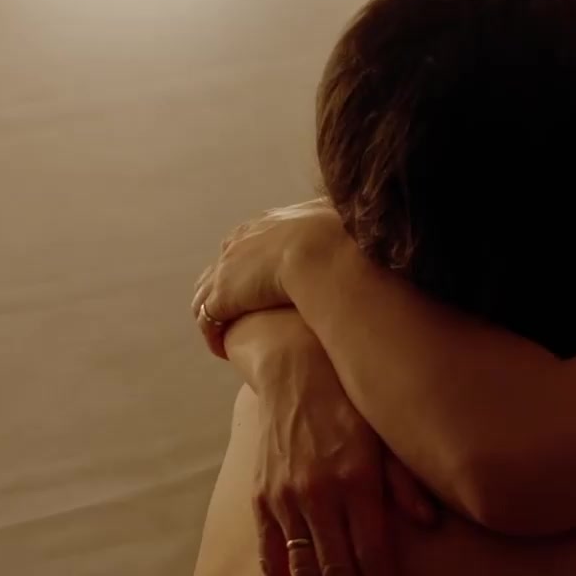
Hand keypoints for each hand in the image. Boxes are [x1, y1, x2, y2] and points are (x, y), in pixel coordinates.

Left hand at [193, 200, 346, 357]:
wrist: (323, 252)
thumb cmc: (343, 240)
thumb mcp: (346, 226)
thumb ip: (347, 231)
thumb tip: (368, 234)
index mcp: (269, 224)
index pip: (250, 242)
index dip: (254, 264)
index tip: (263, 282)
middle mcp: (241, 242)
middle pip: (223, 264)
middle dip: (226, 285)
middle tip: (238, 308)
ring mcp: (228, 270)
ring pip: (207, 292)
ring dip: (214, 313)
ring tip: (224, 335)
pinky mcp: (224, 297)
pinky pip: (208, 320)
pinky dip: (213, 335)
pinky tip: (222, 351)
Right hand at [250, 369, 441, 575]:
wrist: (295, 368)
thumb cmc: (356, 402)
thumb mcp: (390, 432)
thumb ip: (407, 480)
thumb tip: (430, 524)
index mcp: (356, 480)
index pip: (371, 554)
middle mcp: (318, 494)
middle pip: (338, 573)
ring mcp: (285, 499)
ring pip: (304, 573)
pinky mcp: (261, 500)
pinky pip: (271, 558)